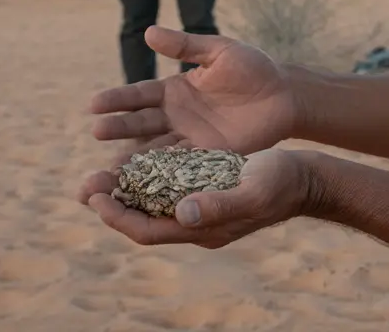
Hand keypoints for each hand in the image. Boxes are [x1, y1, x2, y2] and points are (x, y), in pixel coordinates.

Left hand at [79, 149, 310, 247]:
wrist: (303, 176)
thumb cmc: (281, 184)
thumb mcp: (251, 192)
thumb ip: (219, 205)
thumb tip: (182, 212)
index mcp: (201, 228)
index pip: (147, 230)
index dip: (117, 217)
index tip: (95, 196)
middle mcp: (194, 220)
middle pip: (142, 217)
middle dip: (112, 201)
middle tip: (84, 182)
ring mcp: (198, 204)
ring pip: (150, 200)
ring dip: (124, 187)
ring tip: (99, 170)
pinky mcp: (203, 185)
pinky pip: (165, 184)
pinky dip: (145, 173)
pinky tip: (133, 158)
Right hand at [89, 26, 297, 156]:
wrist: (285, 96)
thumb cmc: (254, 69)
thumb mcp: (219, 51)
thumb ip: (185, 45)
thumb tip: (148, 32)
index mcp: (175, 89)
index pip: (139, 95)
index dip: (117, 100)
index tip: (93, 104)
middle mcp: (177, 116)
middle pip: (141, 123)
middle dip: (119, 128)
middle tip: (96, 133)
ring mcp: (191, 138)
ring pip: (156, 149)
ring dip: (134, 157)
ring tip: (111, 166)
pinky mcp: (208, 156)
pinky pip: (181, 166)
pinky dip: (163, 174)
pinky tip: (144, 183)